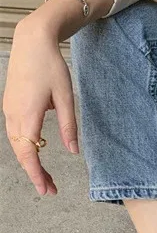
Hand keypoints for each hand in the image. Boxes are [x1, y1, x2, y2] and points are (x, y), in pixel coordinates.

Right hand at [3, 18, 78, 194]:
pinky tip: (37, 152)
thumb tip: (73, 150)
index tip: (46, 189)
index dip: (36, 174)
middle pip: (21, 153)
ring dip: (30, 162)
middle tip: (50, 190)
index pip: (29, 153)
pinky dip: (25, 147)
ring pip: (16, 144)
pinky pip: (15, 132)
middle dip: (35, 173)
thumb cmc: (51, 67)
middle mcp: (13, 115)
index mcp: (28, 114)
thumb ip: (68, 125)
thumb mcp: (67, 97)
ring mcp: (9, 110)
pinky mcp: (10, 105)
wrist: (32, 42)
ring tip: (46, 176)